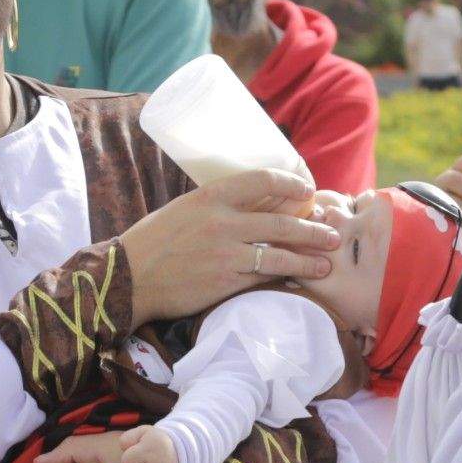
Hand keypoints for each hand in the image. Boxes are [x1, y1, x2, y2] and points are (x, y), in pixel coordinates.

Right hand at [121, 169, 338, 322]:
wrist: (129, 278)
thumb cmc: (154, 241)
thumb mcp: (185, 208)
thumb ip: (219, 205)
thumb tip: (255, 202)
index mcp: (211, 196)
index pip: (264, 180)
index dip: (293, 183)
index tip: (308, 190)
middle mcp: (222, 222)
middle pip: (282, 221)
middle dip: (313, 228)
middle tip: (331, 233)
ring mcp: (226, 254)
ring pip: (280, 254)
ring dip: (308, 259)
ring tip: (325, 263)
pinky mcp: (225, 282)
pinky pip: (264, 278)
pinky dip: (283, 277)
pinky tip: (297, 280)